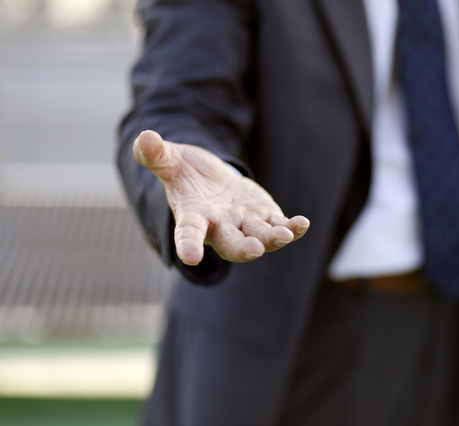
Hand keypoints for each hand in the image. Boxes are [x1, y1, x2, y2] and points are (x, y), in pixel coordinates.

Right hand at [133, 130, 309, 264]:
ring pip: (259, 236)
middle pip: (231, 243)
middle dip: (243, 248)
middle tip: (254, 250)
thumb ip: (156, 155)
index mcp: (193, 216)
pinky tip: (303, 225)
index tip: (189, 258)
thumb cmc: (185, 174)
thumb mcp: (170, 160)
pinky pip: (279, 225)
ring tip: (287, 234)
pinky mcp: (264, 217)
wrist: (209, 181)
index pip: (188, 233)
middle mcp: (220, 227)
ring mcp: (244, 224)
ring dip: (273, 238)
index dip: (188, 245)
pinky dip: (292, 227)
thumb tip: (143, 139)